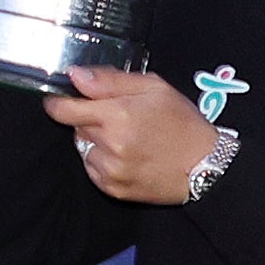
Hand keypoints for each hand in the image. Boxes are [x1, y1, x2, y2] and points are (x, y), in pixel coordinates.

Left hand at [48, 66, 216, 203]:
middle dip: (90, 119)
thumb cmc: (182, 123)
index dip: (59, 102)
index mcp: (118, 115)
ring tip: (128, 139)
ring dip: (97, 142)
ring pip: (84, 148)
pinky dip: (103, 161)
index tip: (61, 99)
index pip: (64, 110)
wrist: (205, 166)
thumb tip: (76, 75)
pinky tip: (128, 155)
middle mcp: (110, 145)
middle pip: (76, 127)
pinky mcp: (112, 188)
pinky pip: (93, 169)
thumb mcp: (153, 88)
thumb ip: (110, 80)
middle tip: (119, 117)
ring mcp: (110, 170)